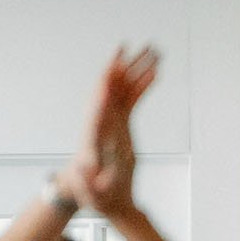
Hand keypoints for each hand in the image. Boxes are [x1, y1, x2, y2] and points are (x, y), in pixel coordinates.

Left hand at [64, 45, 158, 221]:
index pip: (100, 101)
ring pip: (124, 87)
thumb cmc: (91, 192)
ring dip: (137, 68)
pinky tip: (154, 74)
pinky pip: (131, 98)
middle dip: (127, 65)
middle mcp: (101, 119)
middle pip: (113, 86)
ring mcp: (111, 119)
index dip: (107, 81)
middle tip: (143, 47)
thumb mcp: (90, 192)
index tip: (115, 63)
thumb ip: (88, 181)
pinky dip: (142, 85)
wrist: (91, 193)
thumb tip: (84, 168)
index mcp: (95, 132)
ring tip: (154, 53)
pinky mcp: (120, 123)